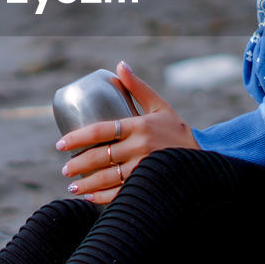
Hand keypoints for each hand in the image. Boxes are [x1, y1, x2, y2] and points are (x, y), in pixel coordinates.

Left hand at [56, 61, 196, 203]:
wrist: (203, 158)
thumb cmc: (176, 131)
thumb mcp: (160, 107)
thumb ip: (138, 88)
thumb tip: (119, 65)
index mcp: (140, 126)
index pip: (101, 130)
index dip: (77, 137)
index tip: (61, 144)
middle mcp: (141, 147)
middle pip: (101, 156)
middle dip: (79, 164)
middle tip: (65, 168)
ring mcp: (144, 168)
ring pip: (108, 177)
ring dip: (87, 184)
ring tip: (72, 186)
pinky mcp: (149, 184)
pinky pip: (121, 193)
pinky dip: (103, 197)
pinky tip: (89, 198)